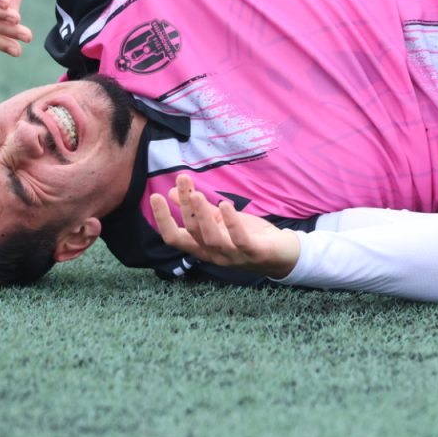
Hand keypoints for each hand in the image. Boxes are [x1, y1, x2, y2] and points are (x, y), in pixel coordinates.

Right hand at [149, 174, 300, 278]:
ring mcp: (233, 256)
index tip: (154, 196)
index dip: (163, 219)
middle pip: (192, 232)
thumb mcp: (220, 220)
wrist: (282, 253)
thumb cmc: (249, 236)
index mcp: (203, 247)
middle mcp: (214, 255)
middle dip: (185, 206)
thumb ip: (199, 209)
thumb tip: (172, 191)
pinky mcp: (253, 253)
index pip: (175, 238)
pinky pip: (239, 239)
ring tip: (196, 193)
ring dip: (202, 215)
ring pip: (211, 238)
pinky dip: (231, 222)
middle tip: (182, 180)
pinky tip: (225, 205)